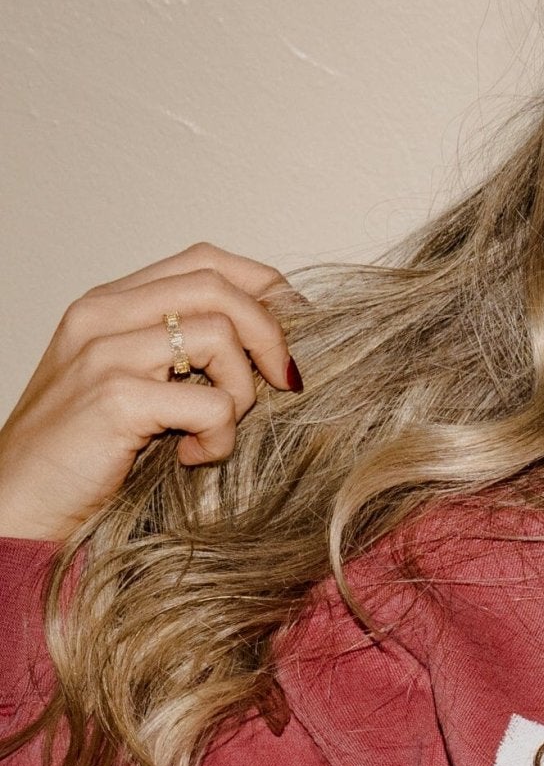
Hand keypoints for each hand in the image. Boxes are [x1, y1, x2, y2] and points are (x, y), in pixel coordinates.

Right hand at [0, 244, 301, 541]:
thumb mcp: (134, 387)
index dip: (266, 290)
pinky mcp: (115, 399)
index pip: (206, 261)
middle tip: (284, 384)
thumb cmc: (83, 457)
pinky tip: (190, 458)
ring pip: (219, 337)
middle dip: (270, 336)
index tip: (294, 336)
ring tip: (213, 432)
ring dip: (240, 393)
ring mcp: (104, 353)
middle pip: (219, 287)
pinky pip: (211, 404)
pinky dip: (219, 437)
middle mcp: (103, 315)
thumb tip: (268, 350)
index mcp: (110, 303)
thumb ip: (180, 354)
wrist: (19, 505)